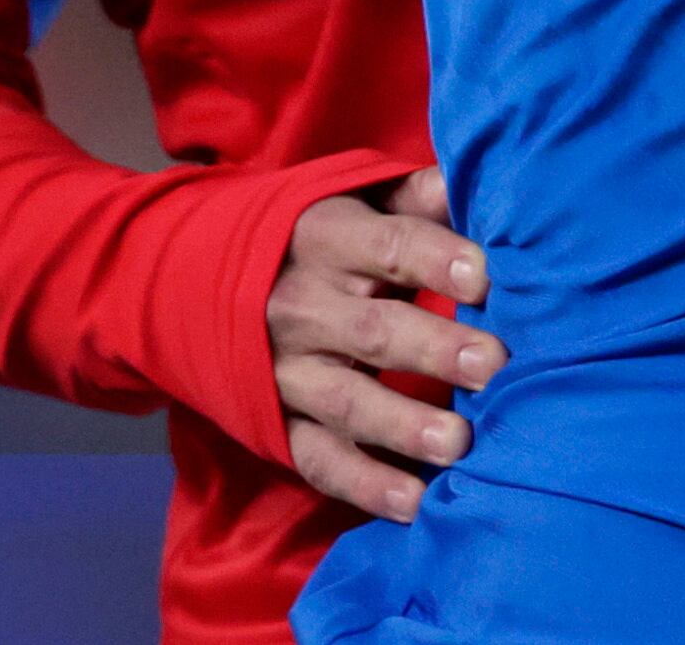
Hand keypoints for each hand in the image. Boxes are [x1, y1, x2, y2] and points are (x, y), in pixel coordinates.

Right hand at [269, 167, 496, 522]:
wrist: (190, 277)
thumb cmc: (307, 237)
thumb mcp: (348, 200)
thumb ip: (414, 196)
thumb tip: (478, 179)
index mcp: (326, 238)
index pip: (387, 245)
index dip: (436, 259)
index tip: (486, 278)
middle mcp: (303, 307)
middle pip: (373, 330)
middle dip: (433, 348)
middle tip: (494, 364)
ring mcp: (287, 372)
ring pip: (347, 402)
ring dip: (403, 425)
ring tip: (460, 444)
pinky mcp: (278, 425)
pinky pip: (321, 460)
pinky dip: (365, 486)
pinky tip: (414, 505)